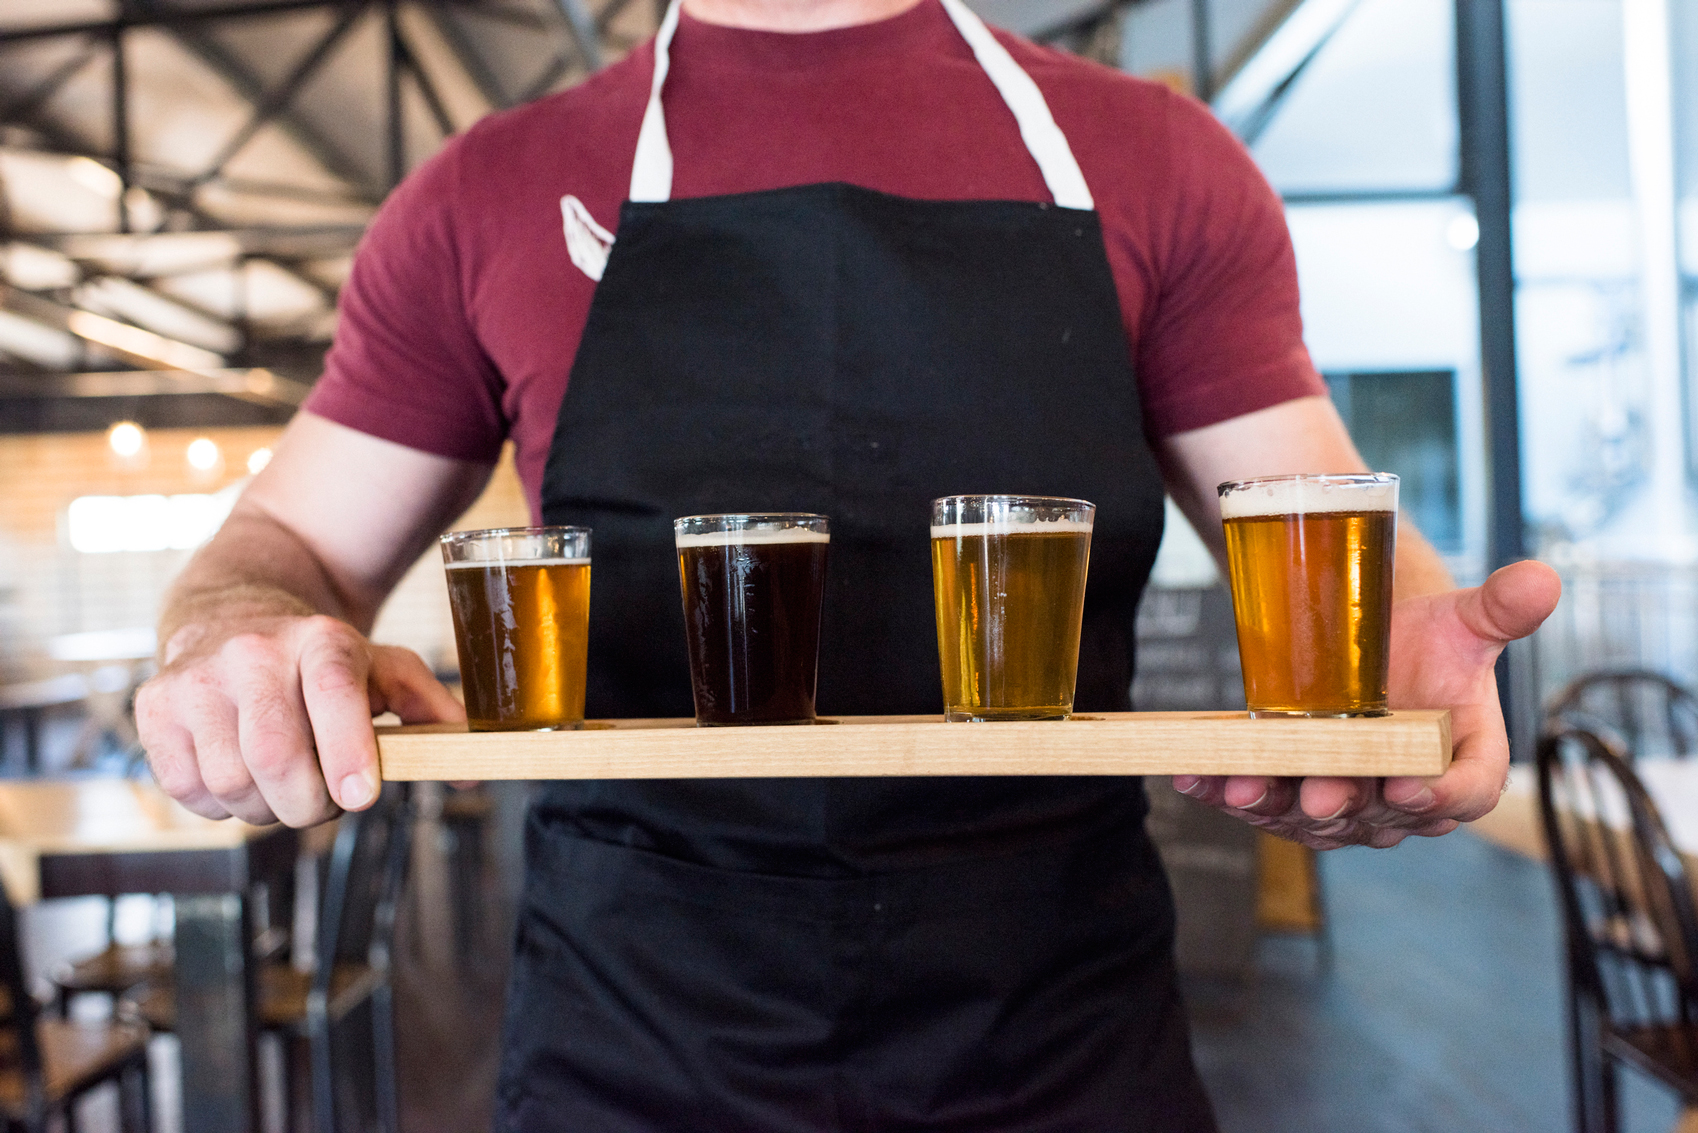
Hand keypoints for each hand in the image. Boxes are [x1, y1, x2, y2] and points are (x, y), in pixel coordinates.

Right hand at [136, 614, 464, 826]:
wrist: (233, 616)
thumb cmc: (321, 661)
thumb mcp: (384, 669)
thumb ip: (433, 713)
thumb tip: (470, 770)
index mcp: (322, 639)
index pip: (333, 692)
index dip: (348, 750)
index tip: (361, 797)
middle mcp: (253, 651)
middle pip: (278, 757)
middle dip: (311, 804)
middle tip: (328, 801)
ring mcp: (196, 678)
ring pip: (233, 784)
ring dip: (268, 809)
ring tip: (286, 782)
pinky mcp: (154, 707)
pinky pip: (190, 792)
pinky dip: (223, 805)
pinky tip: (242, 773)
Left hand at [1171, 559, 1562, 848]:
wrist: (1375, 644)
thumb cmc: (1430, 642)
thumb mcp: (1465, 619)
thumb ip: (1502, 609)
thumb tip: (1543, 578)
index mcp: (1465, 759)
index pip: (1466, 791)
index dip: (1442, 797)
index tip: (1413, 788)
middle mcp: (1407, 793)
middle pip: (1380, 815)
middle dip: (1345, 806)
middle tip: (1317, 796)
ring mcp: (1350, 800)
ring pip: (1315, 819)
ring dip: (1274, 807)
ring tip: (1239, 786)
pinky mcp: (1297, 794)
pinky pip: (1264, 802)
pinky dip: (1226, 793)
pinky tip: (1196, 780)